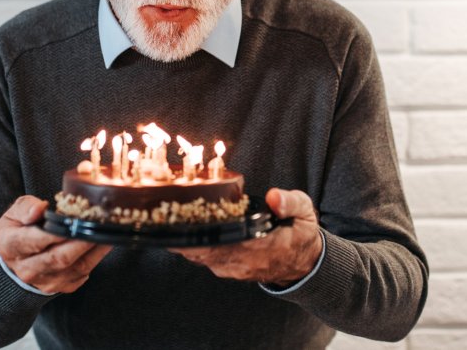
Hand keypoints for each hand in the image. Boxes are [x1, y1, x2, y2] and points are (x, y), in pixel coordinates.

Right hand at [0, 195, 111, 293]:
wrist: (15, 260)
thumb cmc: (18, 230)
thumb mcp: (14, 213)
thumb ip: (26, 207)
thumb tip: (40, 208)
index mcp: (11, 246)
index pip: (34, 241)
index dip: (56, 232)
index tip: (74, 220)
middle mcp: (27, 269)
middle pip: (59, 258)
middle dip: (82, 241)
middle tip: (99, 225)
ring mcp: (45, 281)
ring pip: (75, 268)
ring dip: (95, 250)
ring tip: (108, 233)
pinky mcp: (60, 287)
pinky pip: (82, 275)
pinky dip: (95, 259)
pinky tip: (103, 245)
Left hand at [169, 188, 322, 287]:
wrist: (304, 264)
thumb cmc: (300, 233)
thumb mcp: (304, 211)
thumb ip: (290, 203)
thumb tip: (274, 197)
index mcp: (262, 248)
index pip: (222, 243)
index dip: (198, 233)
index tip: (178, 219)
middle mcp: (243, 262)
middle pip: (202, 251)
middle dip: (181, 233)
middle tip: (162, 213)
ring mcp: (233, 269)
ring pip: (199, 256)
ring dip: (183, 239)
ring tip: (166, 217)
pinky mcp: (228, 270)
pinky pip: (203, 259)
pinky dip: (190, 245)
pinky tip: (181, 228)